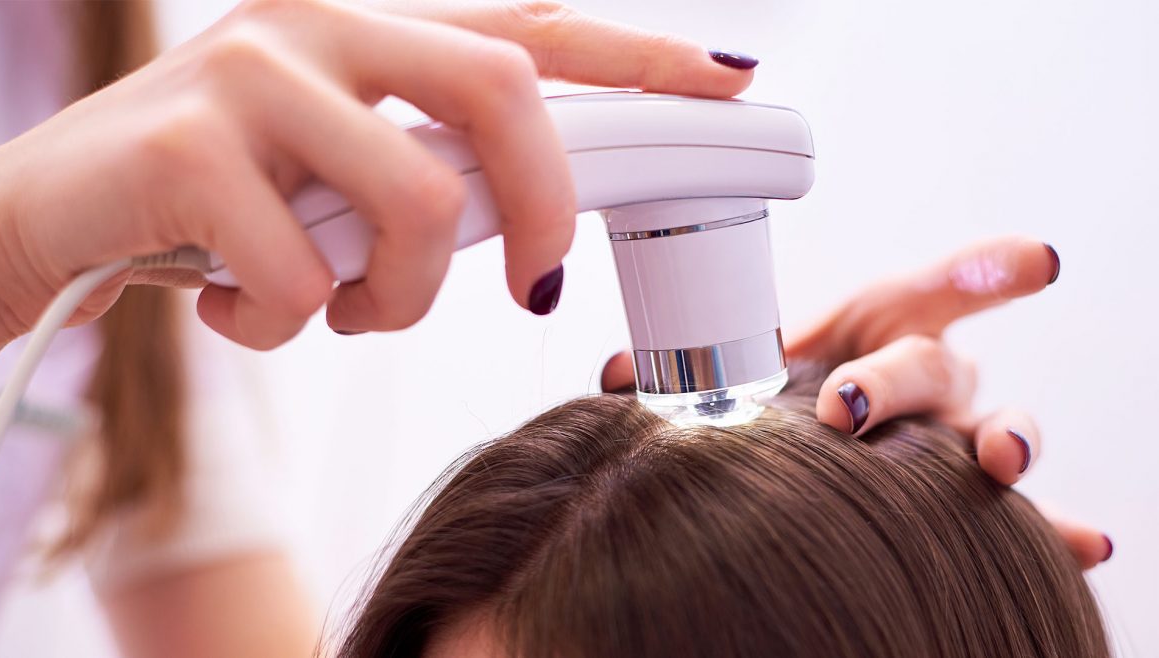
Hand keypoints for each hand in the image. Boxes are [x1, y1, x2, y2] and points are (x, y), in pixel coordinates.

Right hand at [0, 0, 755, 354]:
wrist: (52, 213)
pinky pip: (307, 280)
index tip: (730, 83)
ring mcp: (255, 72)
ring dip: (396, 299)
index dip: (637, 56)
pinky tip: (243, 311)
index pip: (531, 27)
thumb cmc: (216, 205)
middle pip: (504, 92)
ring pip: (417, 205)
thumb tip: (535, 224)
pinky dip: (290, 327)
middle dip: (543, 210)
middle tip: (532, 289)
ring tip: (343, 309)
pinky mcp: (192, 145)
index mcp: (369, 27)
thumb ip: (430, 173)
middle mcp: (321, 23)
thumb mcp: (334, 174)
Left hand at [601, 237, 1111, 568]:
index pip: (933, 287)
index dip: (979, 272)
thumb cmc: (795, 387)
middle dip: (893, 381)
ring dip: (1000, 440)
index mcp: (881, 325)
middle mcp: (928, 374)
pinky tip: (1082, 546)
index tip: (1033, 262)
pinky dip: (1058, 526)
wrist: (813, 436)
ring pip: (995, 426)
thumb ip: (694, 364)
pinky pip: (1030, 508)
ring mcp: (952, 432)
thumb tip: (611, 375)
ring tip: (993, 459)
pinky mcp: (963, 486)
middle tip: (844, 405)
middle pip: (932, 365)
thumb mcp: (760, 364)